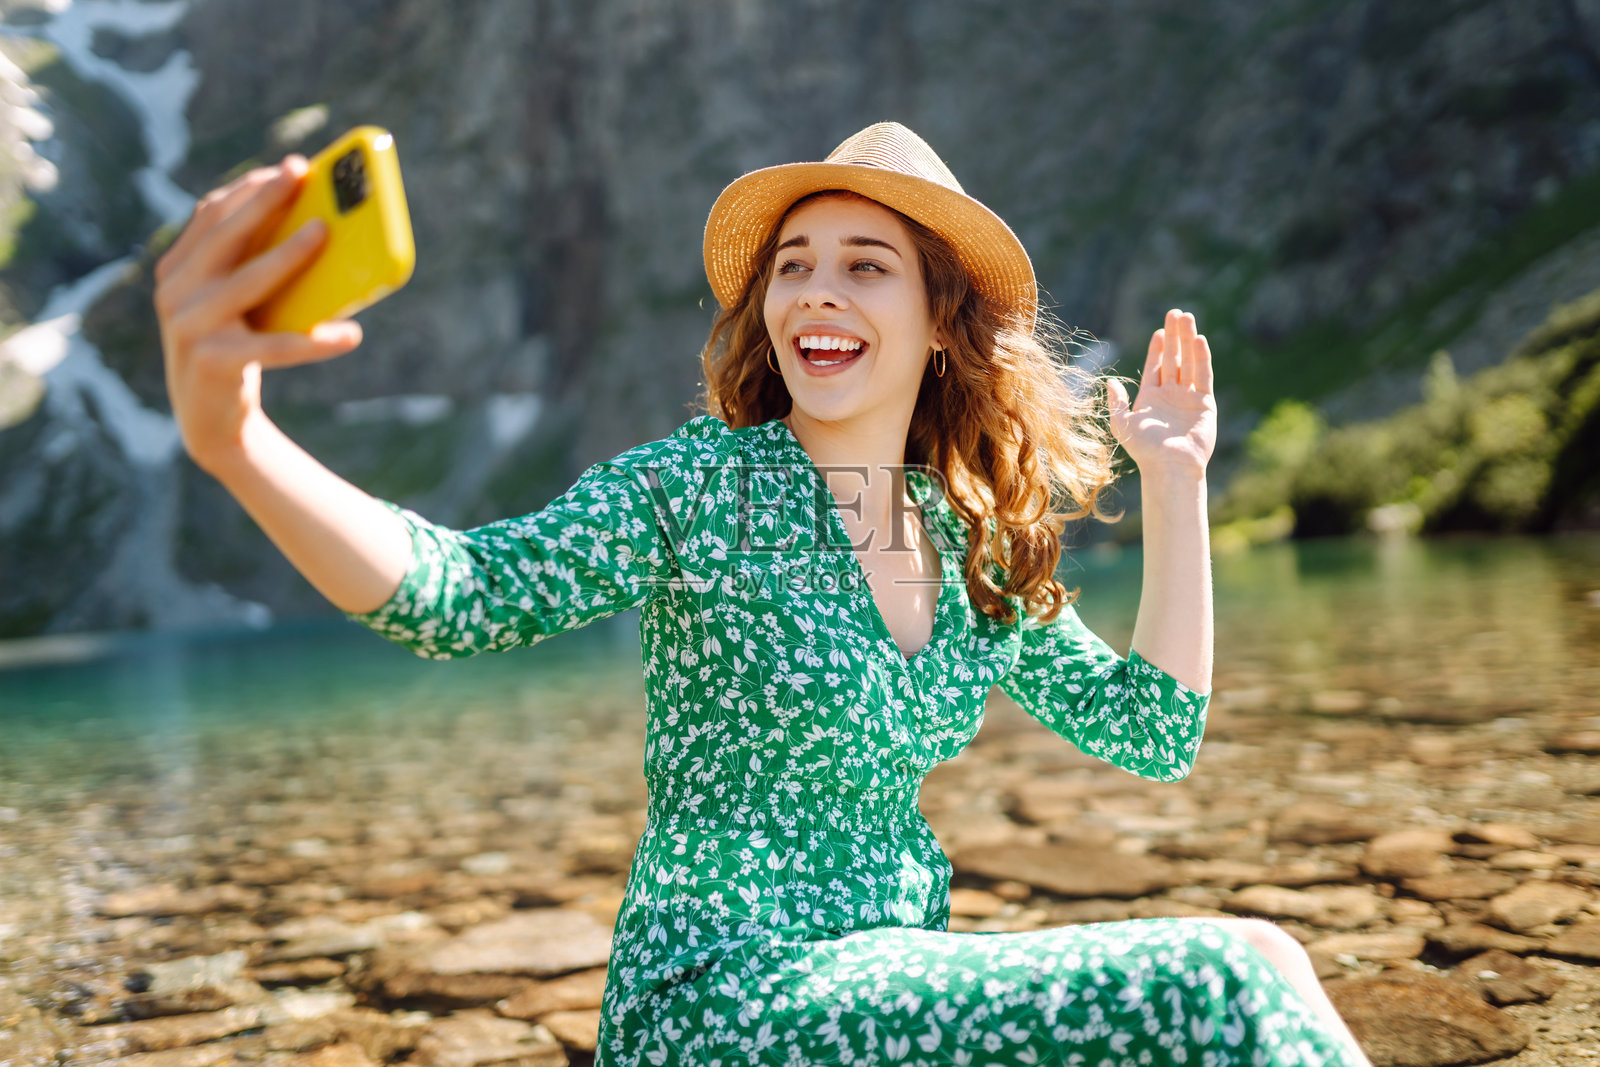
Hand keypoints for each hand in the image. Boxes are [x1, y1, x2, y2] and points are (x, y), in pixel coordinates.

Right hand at [153, 153, 361, 470]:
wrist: (210, 421)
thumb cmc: (236, 348)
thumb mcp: (236, 303)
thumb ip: (255, 266)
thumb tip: (321, 226)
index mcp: (176, 269)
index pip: (210, 214)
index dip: (250, 188)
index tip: (290, 168)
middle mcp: (174, 292)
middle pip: (224, 235)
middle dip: (265, 200)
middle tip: (303, 176)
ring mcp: (189, 326)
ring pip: (249, 280)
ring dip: (288, 253)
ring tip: (325, 233)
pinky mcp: (213, 362)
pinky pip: (275, 345)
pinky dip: (315, 342)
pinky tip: (351, 336)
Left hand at [1104, 308, 1217, 480]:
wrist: (1169, 466)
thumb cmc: (1144, 449)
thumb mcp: (1122, 424)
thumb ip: (1116, 401)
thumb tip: (1110, 381)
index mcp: (1151, 399)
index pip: (1156, 367)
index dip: (1157, 348)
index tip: (1159, 330)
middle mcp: (1171, 396)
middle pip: (1174, 359)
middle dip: (1174, 337)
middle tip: (1176, 313)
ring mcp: (1189, 398)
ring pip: (1189, 362)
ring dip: (1188, 341)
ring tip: (1188, 318)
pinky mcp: (1205, 403)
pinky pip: (1204, 375)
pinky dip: (1202, 358)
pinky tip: (1199, 340)